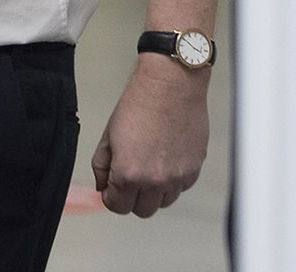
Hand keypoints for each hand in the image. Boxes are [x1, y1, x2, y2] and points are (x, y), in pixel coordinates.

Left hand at [91, 58, 209, 217]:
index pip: (117, 206)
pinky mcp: (194, 169)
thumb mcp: (108, 135)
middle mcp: (155, 181)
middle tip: (129, 177)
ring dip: (153, 191)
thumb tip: (103, 186)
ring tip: (148, 165)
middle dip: (131, 197)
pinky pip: (180, 188)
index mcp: (129, 173)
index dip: (111, 196)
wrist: (171, 85)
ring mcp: (177, 177)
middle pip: (141, 210)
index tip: (112, 187)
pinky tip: (165, 158)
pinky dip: (172, 180)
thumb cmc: (139, 104)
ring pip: (163, 202)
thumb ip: (102, 166)